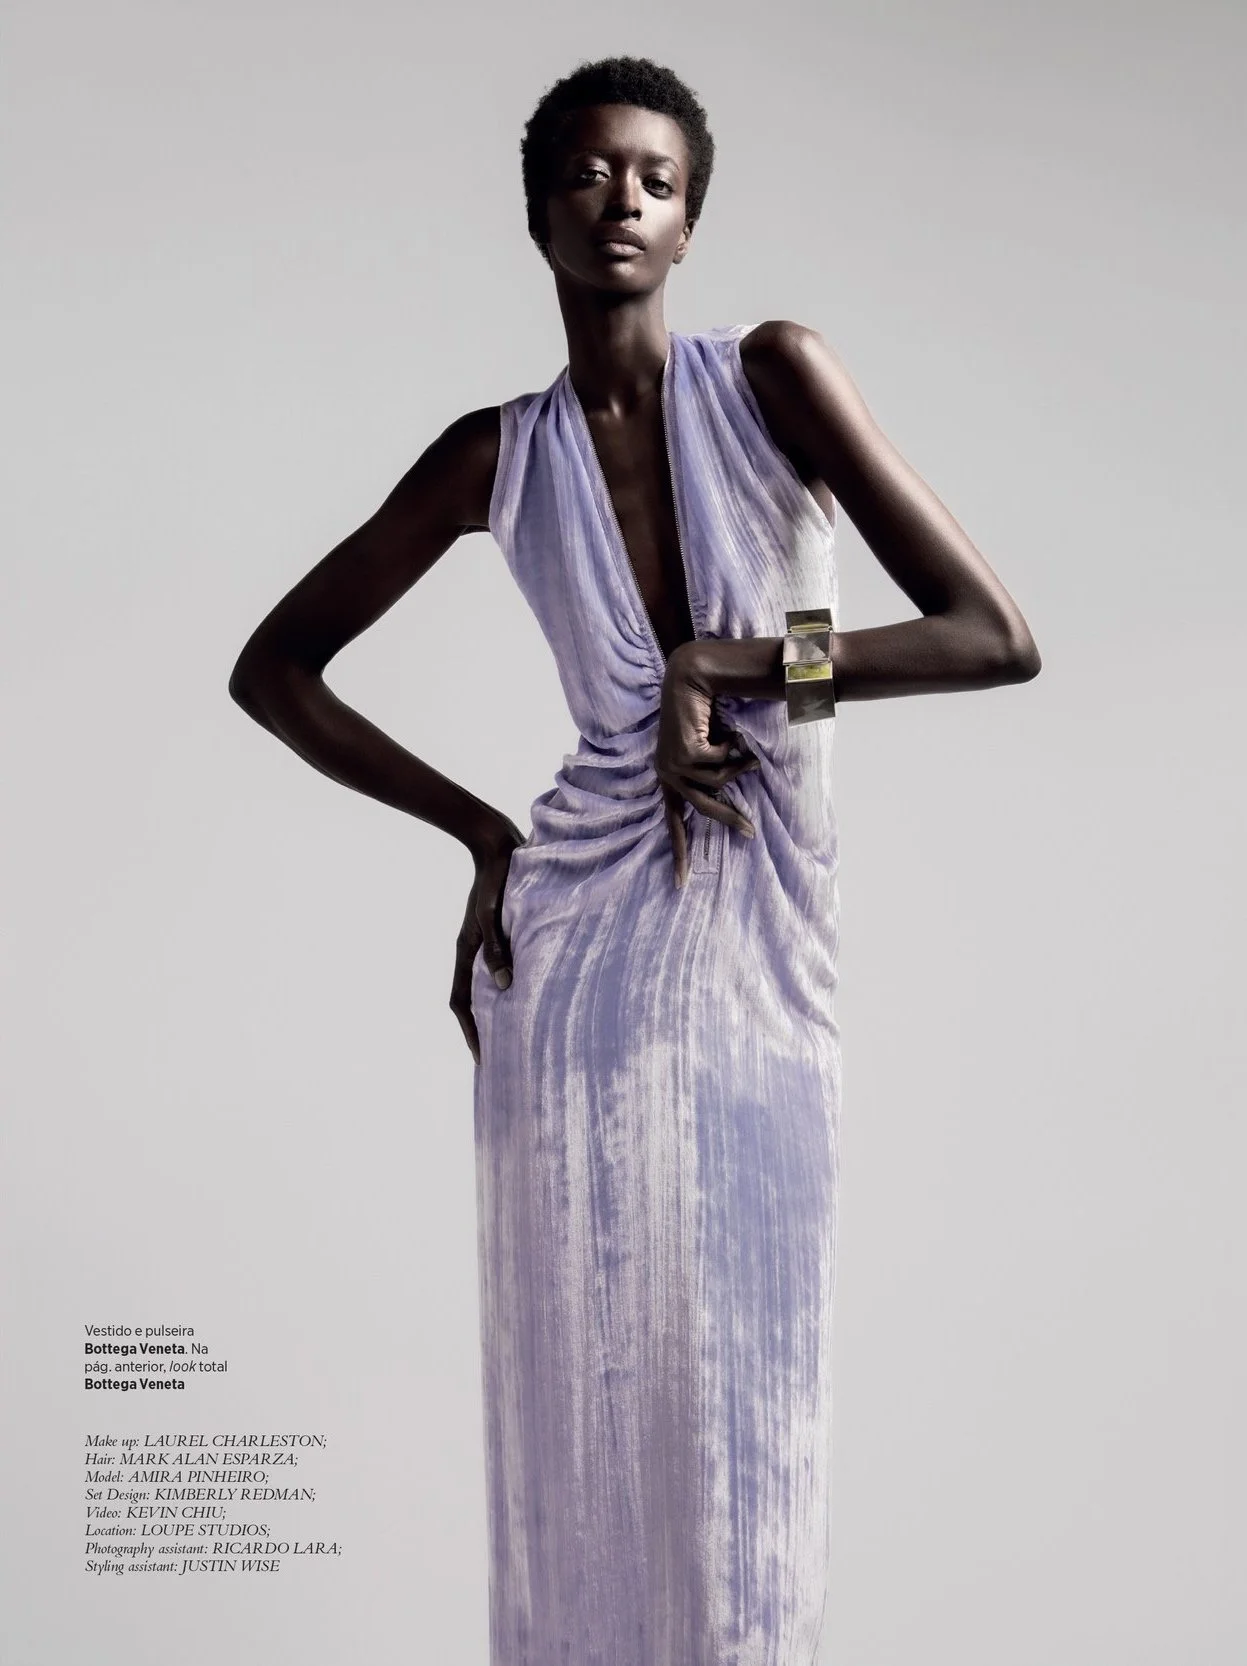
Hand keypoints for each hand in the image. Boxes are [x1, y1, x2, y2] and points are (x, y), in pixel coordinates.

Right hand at [450, 812, 525, 1064]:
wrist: (498, 843)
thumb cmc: (496, 877)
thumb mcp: (492, 914)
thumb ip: (497, 947)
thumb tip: (505, 985)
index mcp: (466, 950)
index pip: (461, 1002)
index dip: (470, 1031)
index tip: (483, 1058)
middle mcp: (474, 951)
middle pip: (474, 1000)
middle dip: (484, 1029)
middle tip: (501, 1058)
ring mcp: (488, 943)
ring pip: (490, 986)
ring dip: (499, 1010)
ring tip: (518, 1035)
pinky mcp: (504, 933)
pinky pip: (506, 968)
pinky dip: (514, 987)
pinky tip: (534, 996)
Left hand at [655, 642, 759, 888]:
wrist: (692, 677)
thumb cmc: (705, 714)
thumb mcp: (711, 751)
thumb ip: (716, 775)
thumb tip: (734, 809)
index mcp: (669, 778)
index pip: (673, 821)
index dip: (678, 852)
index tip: (681, 883)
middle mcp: (666, 774)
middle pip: (702, 808)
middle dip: (729, 819)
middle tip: (750, 833)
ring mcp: (672, 764)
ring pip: (718, 783)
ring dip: (739, 767)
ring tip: (746, 750)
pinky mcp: (684, 753)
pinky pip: (722, 765)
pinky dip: (735, 752)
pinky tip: (731, 734)